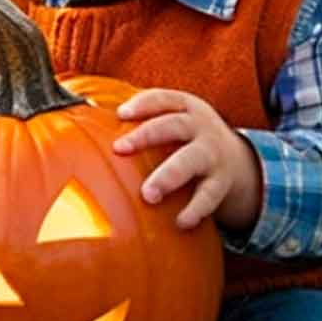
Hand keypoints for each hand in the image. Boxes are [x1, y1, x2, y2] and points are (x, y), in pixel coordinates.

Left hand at [113, 89, 261, 233]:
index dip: (142, 104)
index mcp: (186, 107)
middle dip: (147, 135)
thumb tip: (83, 122)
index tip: (120, 114)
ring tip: (148, 195)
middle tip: (120, 149)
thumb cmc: (188, 139)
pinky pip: (210, 196)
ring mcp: (212, 154)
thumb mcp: (174, 121)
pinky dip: (195, 209)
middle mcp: (200, 127)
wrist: (239, 160)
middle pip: (174, 125)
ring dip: (169, 176)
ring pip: (192, 160)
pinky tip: (180, 221)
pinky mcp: (221, 182)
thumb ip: (142, 123)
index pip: (163, 99)